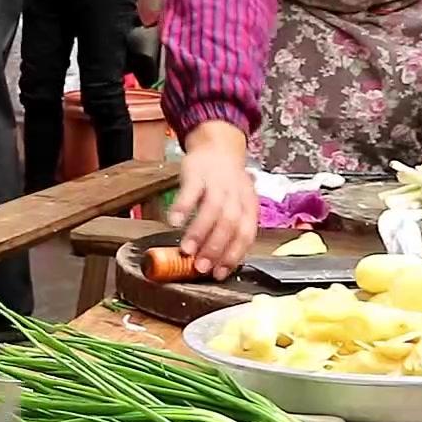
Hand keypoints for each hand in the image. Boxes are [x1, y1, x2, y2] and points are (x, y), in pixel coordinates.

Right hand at [168, 122, 257, 278]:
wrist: (218, 148)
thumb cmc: (226, 185)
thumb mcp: (237, 205)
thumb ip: (230, 231)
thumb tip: (217, 265)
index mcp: (248, 206)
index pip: (245, 234)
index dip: (233, 255)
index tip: (218, 273)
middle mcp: (235, 195)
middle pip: (230, 223)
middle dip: (215, 248)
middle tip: (200, 267)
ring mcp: (216, 183)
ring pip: (212, 209)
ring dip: (199, 232)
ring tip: (186, 250)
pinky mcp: (197, 174)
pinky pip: (190, 191)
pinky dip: (182, 207)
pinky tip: (173, 222)